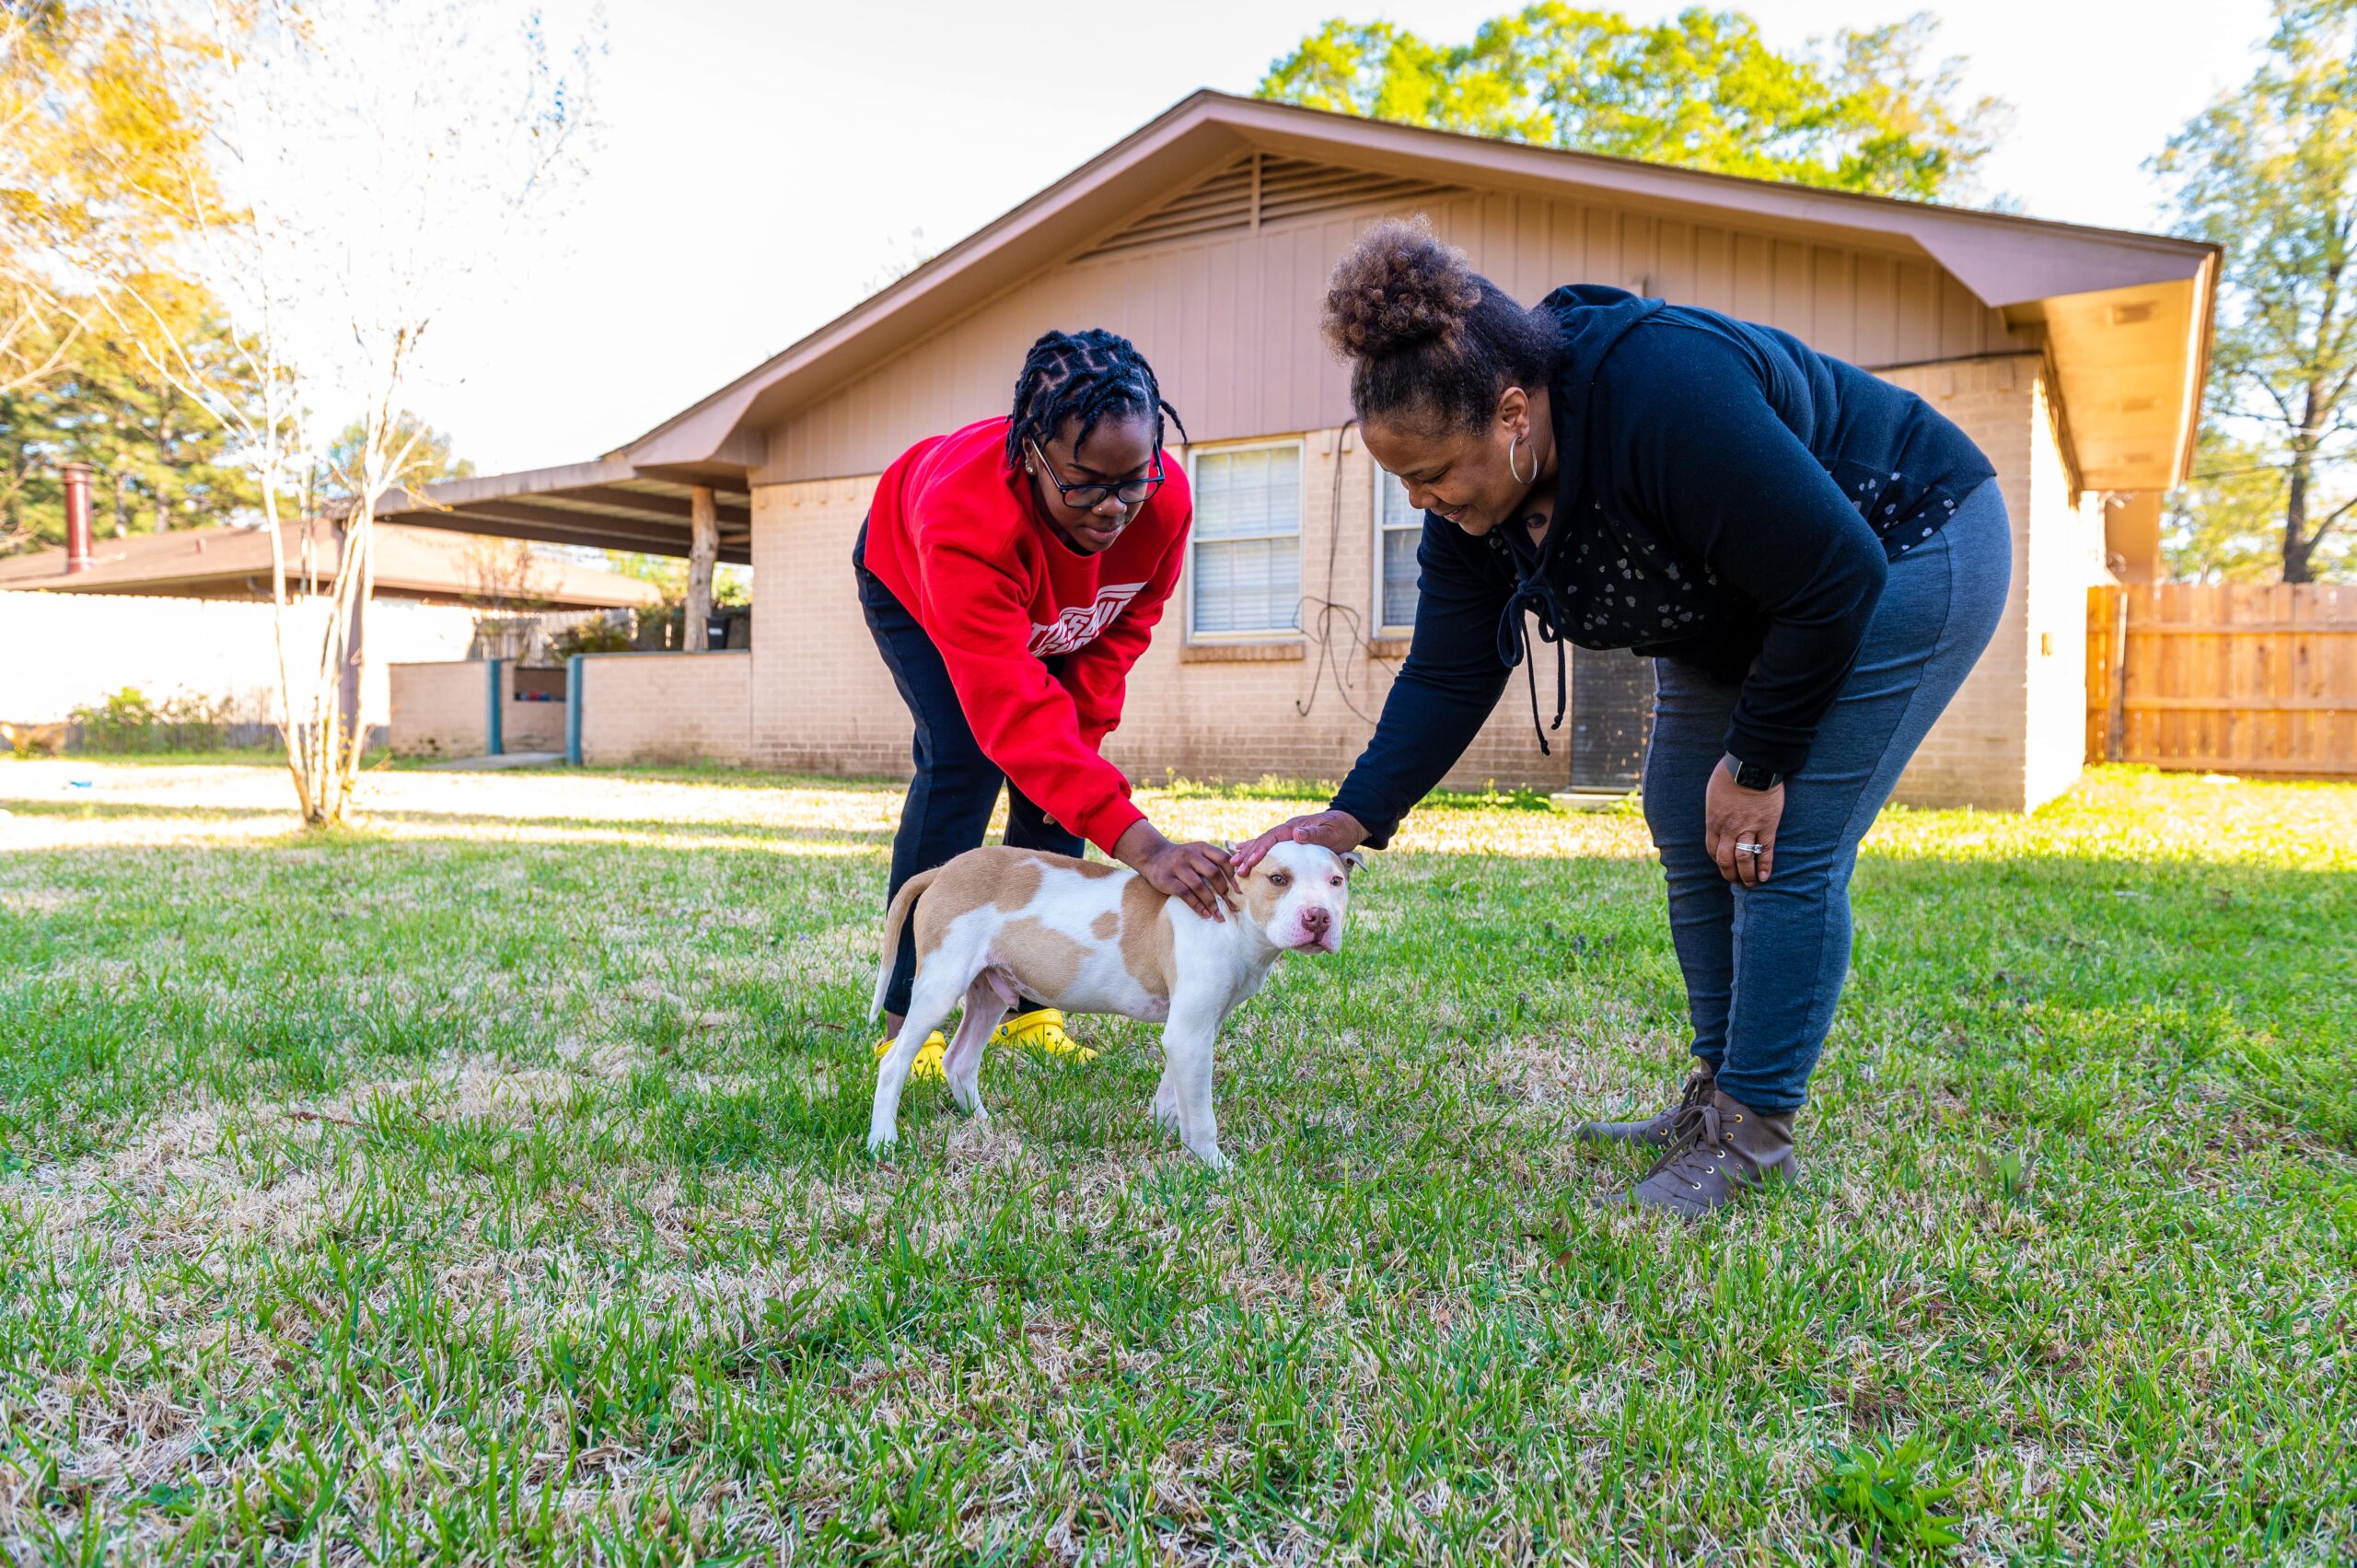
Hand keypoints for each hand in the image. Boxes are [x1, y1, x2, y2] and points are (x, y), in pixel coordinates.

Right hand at [1114, 820, 1236, 920]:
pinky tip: (1205, 914)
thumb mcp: (1197, 852)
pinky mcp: (1167, 879)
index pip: (1223, 858)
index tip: (1239, 890)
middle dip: (1223, 890)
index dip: (1233, 875)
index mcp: (1201, 847)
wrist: (1153, 856)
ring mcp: (1177, 866)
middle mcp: (1190, 854)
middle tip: (1229, 903)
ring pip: (1199, 885)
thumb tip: (1236, 882)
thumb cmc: (1182, 859)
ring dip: (1211, 902)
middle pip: (1212, 872)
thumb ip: (1213, 861)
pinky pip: (1185, 894)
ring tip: (1219, 915)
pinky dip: (1197, 905)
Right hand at [1231, 810, 1367, 876]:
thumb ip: (1315, 834)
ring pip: (1264, 843)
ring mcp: (1289, 834)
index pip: (1272, 838)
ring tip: (1234, 863)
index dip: (1260, 850)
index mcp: (1295, 827)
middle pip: (1264, 841)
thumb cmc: (1341, 829)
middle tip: (1235, 867)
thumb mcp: (1332, 833)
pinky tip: (1247, 853)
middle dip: (1248, 854)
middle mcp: (1289, 829)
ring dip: (1249, 853)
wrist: (1349, 823)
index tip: (1249, 862)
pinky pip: (1271, 845)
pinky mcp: (1291, 840)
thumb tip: (1296, 833)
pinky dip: (1258, 849)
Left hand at [1705, 758, 1782, 887]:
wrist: (1752, 765)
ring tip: (1751, 884)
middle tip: (1736, 881)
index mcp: (1714, 821)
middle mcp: (1729, 829)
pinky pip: (1766, 851)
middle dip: (1730, 874)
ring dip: (1747, 875)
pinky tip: (1765, 877)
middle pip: (1726, 860)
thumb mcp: (1714, 793)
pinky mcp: (1767, 826)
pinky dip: (1765, 866)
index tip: (1723, 864)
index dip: (1718, 860)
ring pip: (1744, 860)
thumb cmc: (1730, 773)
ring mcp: (1749, 829)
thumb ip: (1717, 808)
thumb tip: (1719, 814)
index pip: (1712, 849)